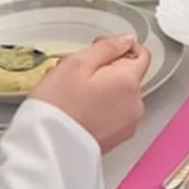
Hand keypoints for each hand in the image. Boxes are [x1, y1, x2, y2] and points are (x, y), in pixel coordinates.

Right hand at [32, 35, 150, 152]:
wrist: (48, 148)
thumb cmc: (59, 107)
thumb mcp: (78, 63)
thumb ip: (107, 47)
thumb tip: (126, 40)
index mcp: (129, 82)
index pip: (141, 53)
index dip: (119, 46)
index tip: (99, 47)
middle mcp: (135, 104)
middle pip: (126, 74)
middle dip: (103, 68)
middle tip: (73, 69)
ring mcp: (127, 123)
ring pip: (118, 93)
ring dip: (98, 87)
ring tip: (70, 90)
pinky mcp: (116, 138)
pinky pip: (112, 113)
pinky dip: (98, 106)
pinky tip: (76, 106)